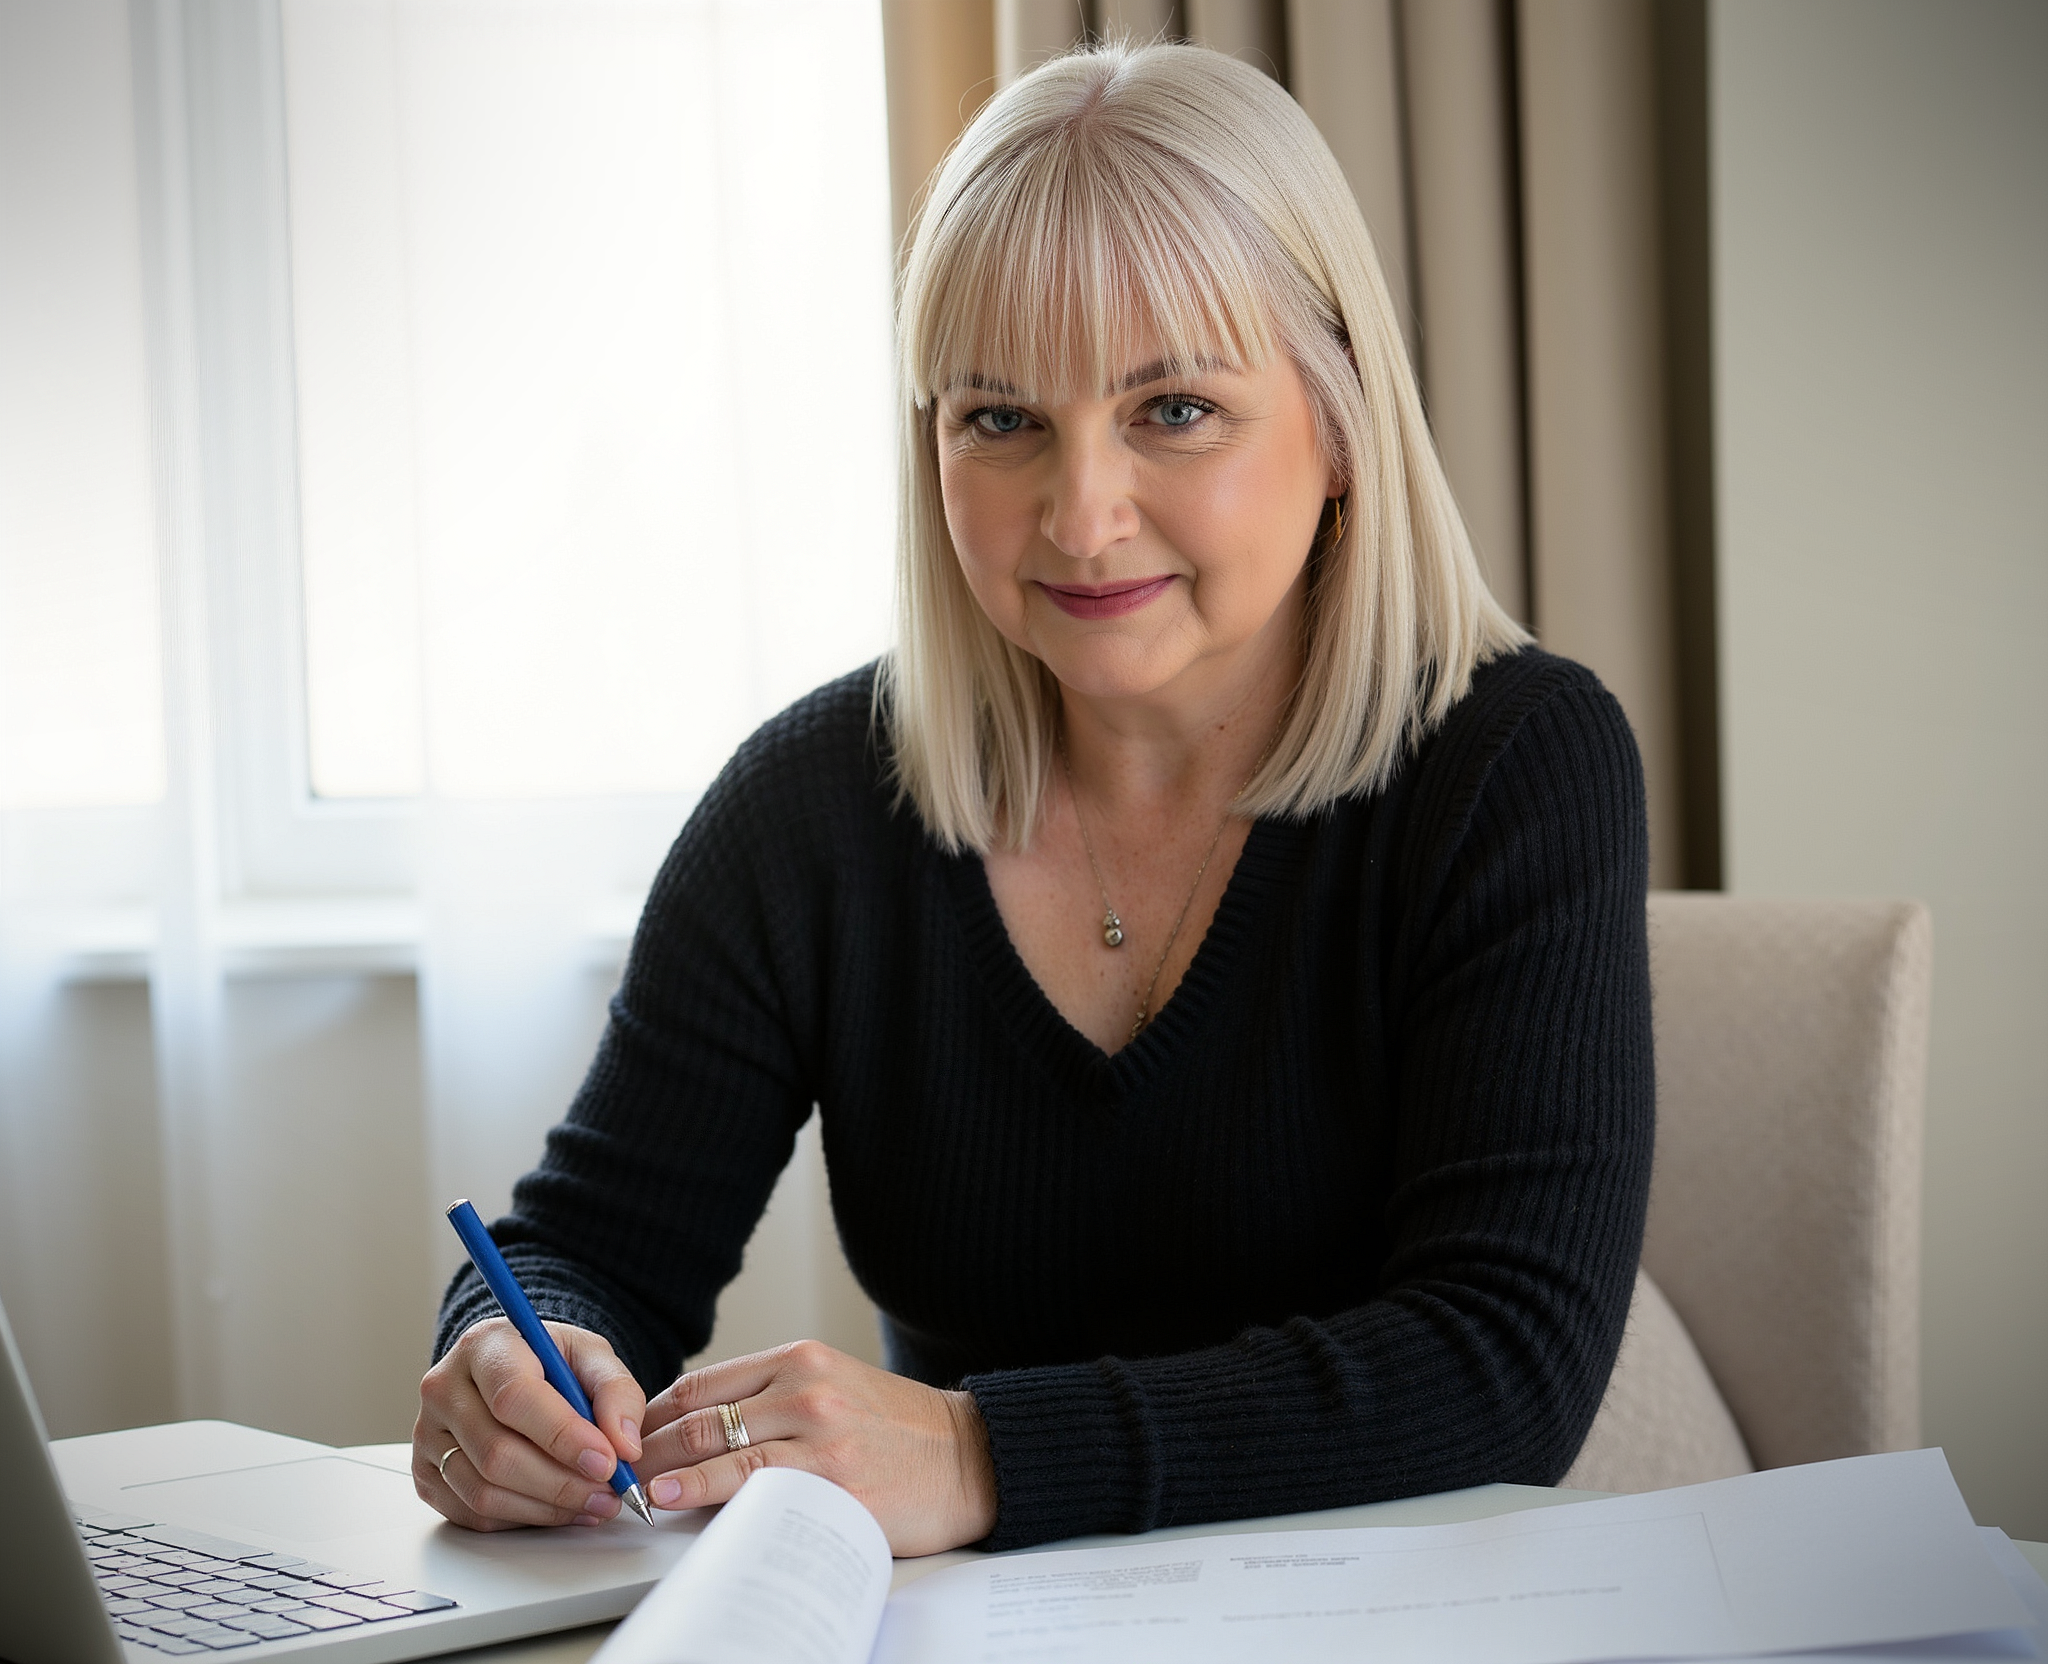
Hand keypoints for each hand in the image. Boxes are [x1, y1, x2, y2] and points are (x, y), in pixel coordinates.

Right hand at [414, 1317, 646, 1530]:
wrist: (508, 1371)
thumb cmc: (548, 1361)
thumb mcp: (591, 1356)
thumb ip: (617, 1392)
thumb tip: (625, 1445)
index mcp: (484, 1347)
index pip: (515, 1397)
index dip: (563, 1436)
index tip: (607, 1461)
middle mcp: (444, 1389)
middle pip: (497, 1454)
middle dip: (562, 1484)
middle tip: (609, 1493)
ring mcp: (428, 1435)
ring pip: (483, 1492)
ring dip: (546, 1509)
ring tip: (593, 1503)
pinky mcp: (426, 1475)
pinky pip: (473, 1514)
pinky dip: (522, 1520)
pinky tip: (559, 1509)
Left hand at [638, 1339, 997, 1555]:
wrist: (967, 1457)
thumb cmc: (898, 1430)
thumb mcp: (834, 1386)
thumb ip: (772, 1398)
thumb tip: (697, 1430)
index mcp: (801, 1359)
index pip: (702, 1384)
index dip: (652, 1413)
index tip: (626, 1438)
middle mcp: (806, 1389)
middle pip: (698, 1417)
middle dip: (645, 1448)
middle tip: (615, 1471)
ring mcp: (819, 1436)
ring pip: (715, 1449)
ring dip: (662, 1472)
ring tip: (635, 1490)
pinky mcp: (833, 1482)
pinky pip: (753, 1487)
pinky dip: (703, 1494)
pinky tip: (677, 1501)